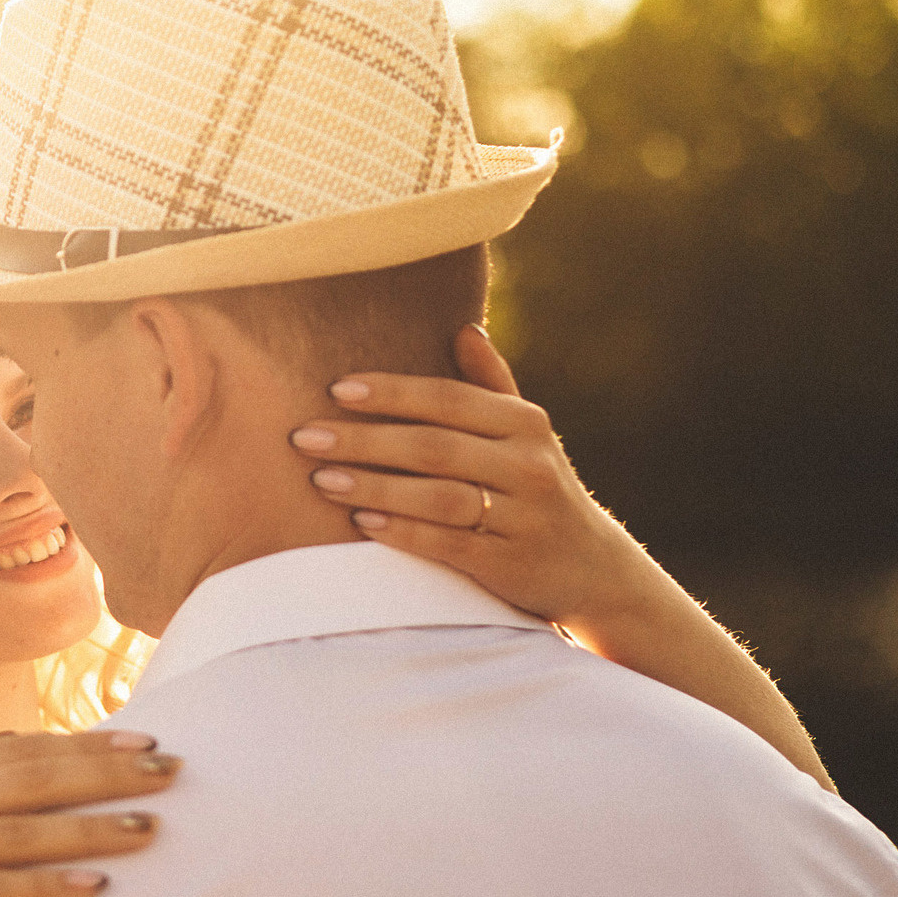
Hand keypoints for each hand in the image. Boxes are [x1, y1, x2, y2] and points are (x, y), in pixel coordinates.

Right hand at [0, 729, 180, 896]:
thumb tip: (15, 746)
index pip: (20, 750)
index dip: (87, 744)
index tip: (147, 737)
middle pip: (32, 778)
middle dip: (107, 772)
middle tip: (172, 769)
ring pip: (21, 831)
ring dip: (91, 827)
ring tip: (151, 828)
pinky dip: (46, 887)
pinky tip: (95, 888)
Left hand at [286, 324, 650, 629]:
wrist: (592, 568)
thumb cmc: (535, 488)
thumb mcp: (525, 435)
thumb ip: (491, 385)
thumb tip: (463, 328)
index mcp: (526, 423)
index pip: (449, 398)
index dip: (392, 393)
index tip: (336, 389)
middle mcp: (529, 465)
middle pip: (435, 446)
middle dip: (365, 439)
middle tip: (305, 436)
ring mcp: (523, 516)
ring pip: (439, 495)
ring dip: (375, 486)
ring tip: (321, 479)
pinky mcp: (511, 563)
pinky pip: (448, 544)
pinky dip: (403, 532)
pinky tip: (361, 523)